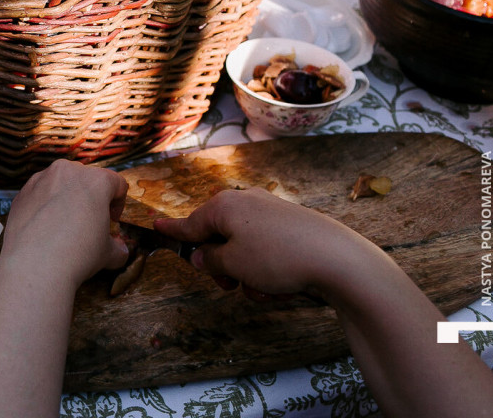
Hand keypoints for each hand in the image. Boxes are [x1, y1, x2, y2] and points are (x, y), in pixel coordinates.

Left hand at [0, 160, 129, 291]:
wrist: (35, 266)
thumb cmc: (77, 255)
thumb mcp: (107, 253)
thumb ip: (117, 247)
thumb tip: (119, 250)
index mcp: (95, 180)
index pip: (116, 183)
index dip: (119, 203)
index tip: (112, 220)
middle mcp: (66, 172)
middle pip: (86, 178)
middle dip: (91, 197)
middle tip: (90, 221)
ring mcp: (40, 180)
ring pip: (60, 183)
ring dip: (66, 198)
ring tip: (65, 225)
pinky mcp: (21, 193)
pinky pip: (39, 194)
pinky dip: (44, 206)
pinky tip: (45, 228)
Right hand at [154, 188, 377, 300]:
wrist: (337, 258)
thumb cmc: (278, 256)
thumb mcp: (233, 264)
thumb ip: (211, 260)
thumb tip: (202, 255)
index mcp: (224, 205)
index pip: (189, 222)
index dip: (172, 231)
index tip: (155, 227)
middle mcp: (246, 202)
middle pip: (218, 236)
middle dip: (221, 265)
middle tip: (229, 286)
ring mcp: (271, 212)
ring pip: (243, 247)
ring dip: (247, 273)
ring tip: (262, 289)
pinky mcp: (292, 225)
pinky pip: (267, 248)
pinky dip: (267, 268)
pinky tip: (281, 285)